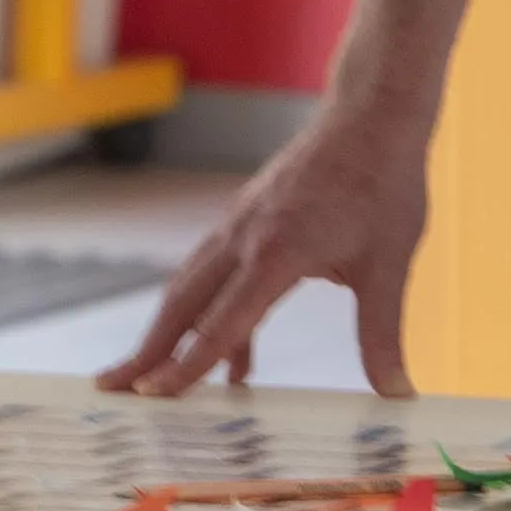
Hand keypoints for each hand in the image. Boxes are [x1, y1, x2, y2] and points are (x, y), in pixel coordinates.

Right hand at [106, 101, 432, 396]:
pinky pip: (215, 273)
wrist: (372, 114)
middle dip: (147, 349)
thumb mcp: (390, 264)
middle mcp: (245, 237)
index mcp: (277, 251)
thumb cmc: (384, 184)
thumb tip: (397, 395)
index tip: (151, 394)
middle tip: (112, 387)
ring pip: (190, 286)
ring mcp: (240, 224)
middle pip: (182, 303)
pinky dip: (210, 314)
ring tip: (148, 375)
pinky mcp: (247, 218)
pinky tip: (235, 356)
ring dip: (167, 332)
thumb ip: (382, 335)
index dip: (187, 364)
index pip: (222, 322)